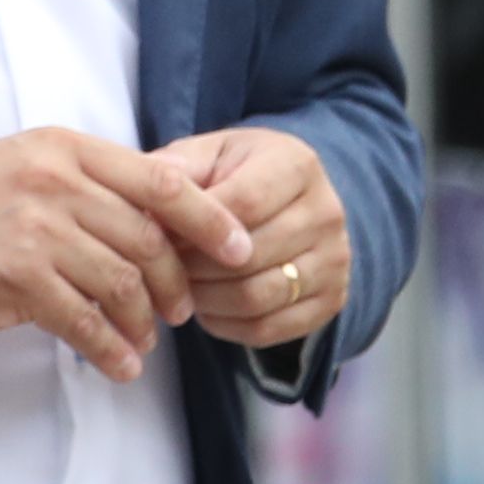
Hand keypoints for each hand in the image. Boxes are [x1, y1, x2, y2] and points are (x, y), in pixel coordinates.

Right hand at [0, 125, 255, 382]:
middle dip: (176, 282)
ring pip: (123, 282)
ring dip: (143, 321)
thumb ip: (88, 185)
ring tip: (143, 342)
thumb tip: (159, 220)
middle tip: (180, 311)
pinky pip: (86, 320)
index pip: (160, 181)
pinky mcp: (17, 277)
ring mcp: (36, 228)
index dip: (209, 218)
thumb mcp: (25, 170)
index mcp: (63, 148)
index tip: (237, 247)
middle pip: (149, 238)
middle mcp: (54, 180)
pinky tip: (119, 365)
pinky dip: (111, 349)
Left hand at [161, 127, 350, 349]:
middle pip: (250, 256)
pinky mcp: (331, 301)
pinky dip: (226, 325)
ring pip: (256, 297)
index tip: (158, 233)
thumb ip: (179, 167)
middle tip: (161, 267)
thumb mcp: (211, 154)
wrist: (292, 203)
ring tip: (180, 286)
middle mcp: (327, 212)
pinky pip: (267, 330)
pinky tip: (207, 306)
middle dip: (193, 266)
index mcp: (298, 165)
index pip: (244, 204)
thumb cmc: (240, 174)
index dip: (194, 226)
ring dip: (206, 299)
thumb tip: (148, 193)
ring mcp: (335, 261)